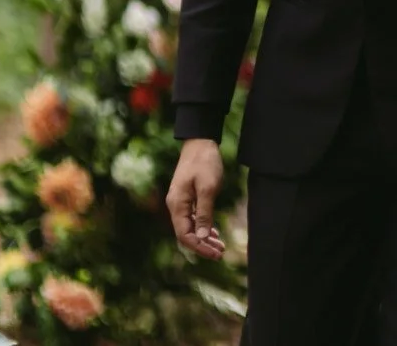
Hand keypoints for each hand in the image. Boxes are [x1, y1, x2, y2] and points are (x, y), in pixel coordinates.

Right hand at [166, 139, 226, 259]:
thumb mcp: (208, 187)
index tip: (215, 254)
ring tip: (220, 246)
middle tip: (220, 253)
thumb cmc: (204, 163)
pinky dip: (204, 226)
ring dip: (204, 238)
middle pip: (187, 233)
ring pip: (191, 227)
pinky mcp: (187, 197)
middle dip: (203, 245)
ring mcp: (181, 202)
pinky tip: (213, 233)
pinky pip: (193, 218)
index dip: (199, 247)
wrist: (200, 142)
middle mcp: (175, 206)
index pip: (185, 235)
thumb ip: (205, 211)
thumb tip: (203, 236)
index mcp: (177, 205)